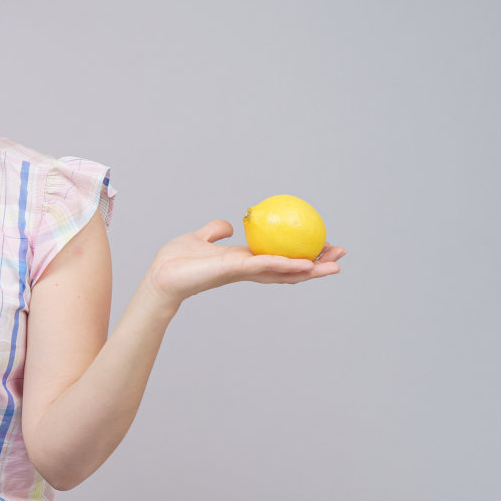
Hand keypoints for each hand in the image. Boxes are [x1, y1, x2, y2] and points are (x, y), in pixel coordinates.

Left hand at [145, 220, 346, 307]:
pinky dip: (287, 265)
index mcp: (243, 260)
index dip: (301, 255)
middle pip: (289, 268)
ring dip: (311, 269)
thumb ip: (215, 231)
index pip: (279, 258)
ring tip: (335, 265)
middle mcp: (248, 268)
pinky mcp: (235, 269)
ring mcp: (244, 271)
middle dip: (316, 265)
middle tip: (340, 257)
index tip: (322, 247)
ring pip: (284, 271)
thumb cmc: (176, 261)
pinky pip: (266, 266)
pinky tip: (307, 263)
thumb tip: (230, 224)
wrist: (160, 276)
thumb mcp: (200, 238)